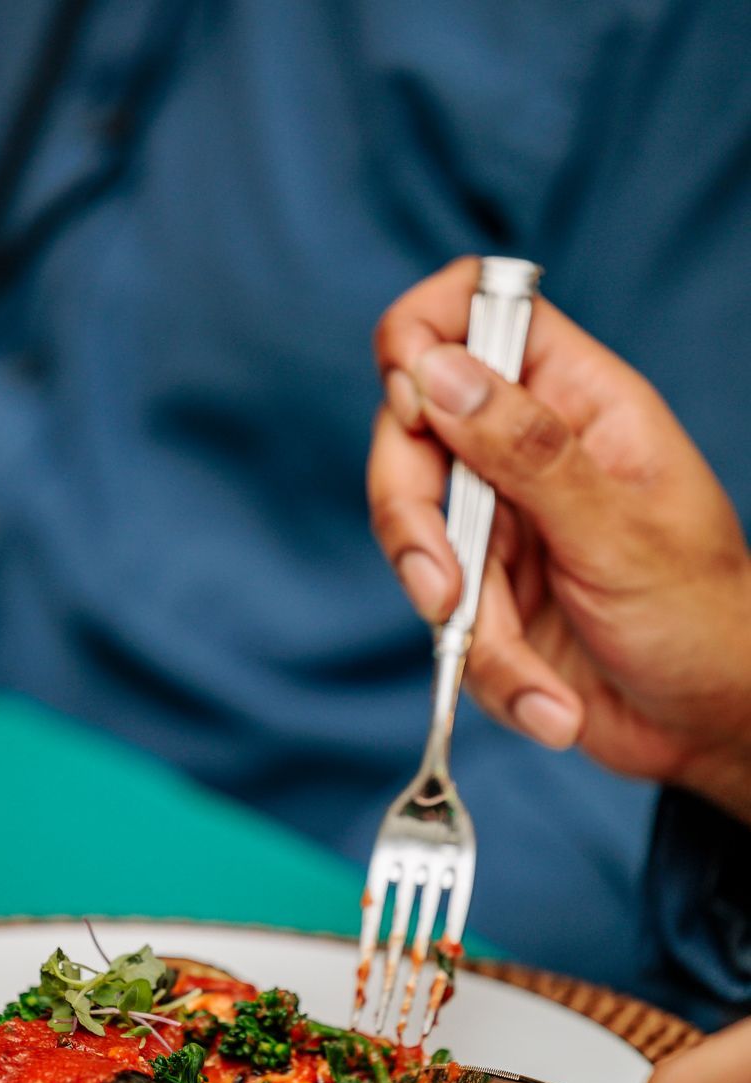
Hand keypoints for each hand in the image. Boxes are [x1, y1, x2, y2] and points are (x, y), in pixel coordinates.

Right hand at [370, 258, 750, 822]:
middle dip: (414, 523)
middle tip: (442, 593)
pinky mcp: (485, 595)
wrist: (711, 727)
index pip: (477, 312)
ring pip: (418, 542)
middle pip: (412, 438)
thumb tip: (438, 369)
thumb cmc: (703, 619)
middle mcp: (526, 453)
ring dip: (466, 628)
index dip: (423, 339)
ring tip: (530, 682)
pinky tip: (553, 707)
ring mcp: (500, 525)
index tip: (412, 402)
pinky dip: (490, 675)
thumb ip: (526, 450)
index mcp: (577, 402)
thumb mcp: (619, 532)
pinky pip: (444, 622)